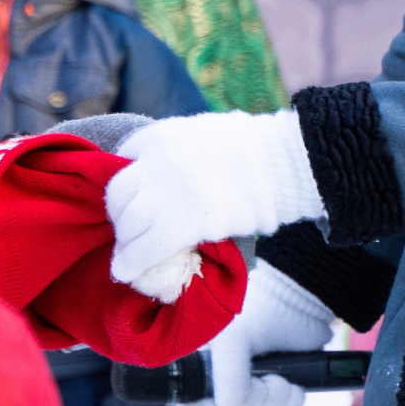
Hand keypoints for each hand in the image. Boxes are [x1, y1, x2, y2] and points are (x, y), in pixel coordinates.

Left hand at [104, 110, 323, 288]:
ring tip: (126, 255)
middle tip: (127, 230)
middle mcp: (155, 164)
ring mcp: (166, 195)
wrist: (285, 163)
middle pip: (118, 195)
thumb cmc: (253, 149)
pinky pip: (146, 248)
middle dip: (119, 215)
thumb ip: (175, 150)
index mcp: (159, 137)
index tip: (131, 197)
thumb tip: (159, 176)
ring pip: (128, 224)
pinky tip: (125, 272)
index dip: (127, 182)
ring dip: (125, 242)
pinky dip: (131, 262)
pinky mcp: (183, 224)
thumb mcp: (202, 133)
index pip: (123, 158)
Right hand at [181, 263, 331, 405]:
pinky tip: (292, 384)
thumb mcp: (234, 342)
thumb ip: (227, 377)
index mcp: (195, 364)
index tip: (232, 399)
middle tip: (270, 380)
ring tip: (284, 377)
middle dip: (253, 403)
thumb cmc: (259, 312)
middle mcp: (217, 379)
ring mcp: (246, 387)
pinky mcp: (271, 392)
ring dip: (275, 401)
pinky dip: (290, 402)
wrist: (300, 302)